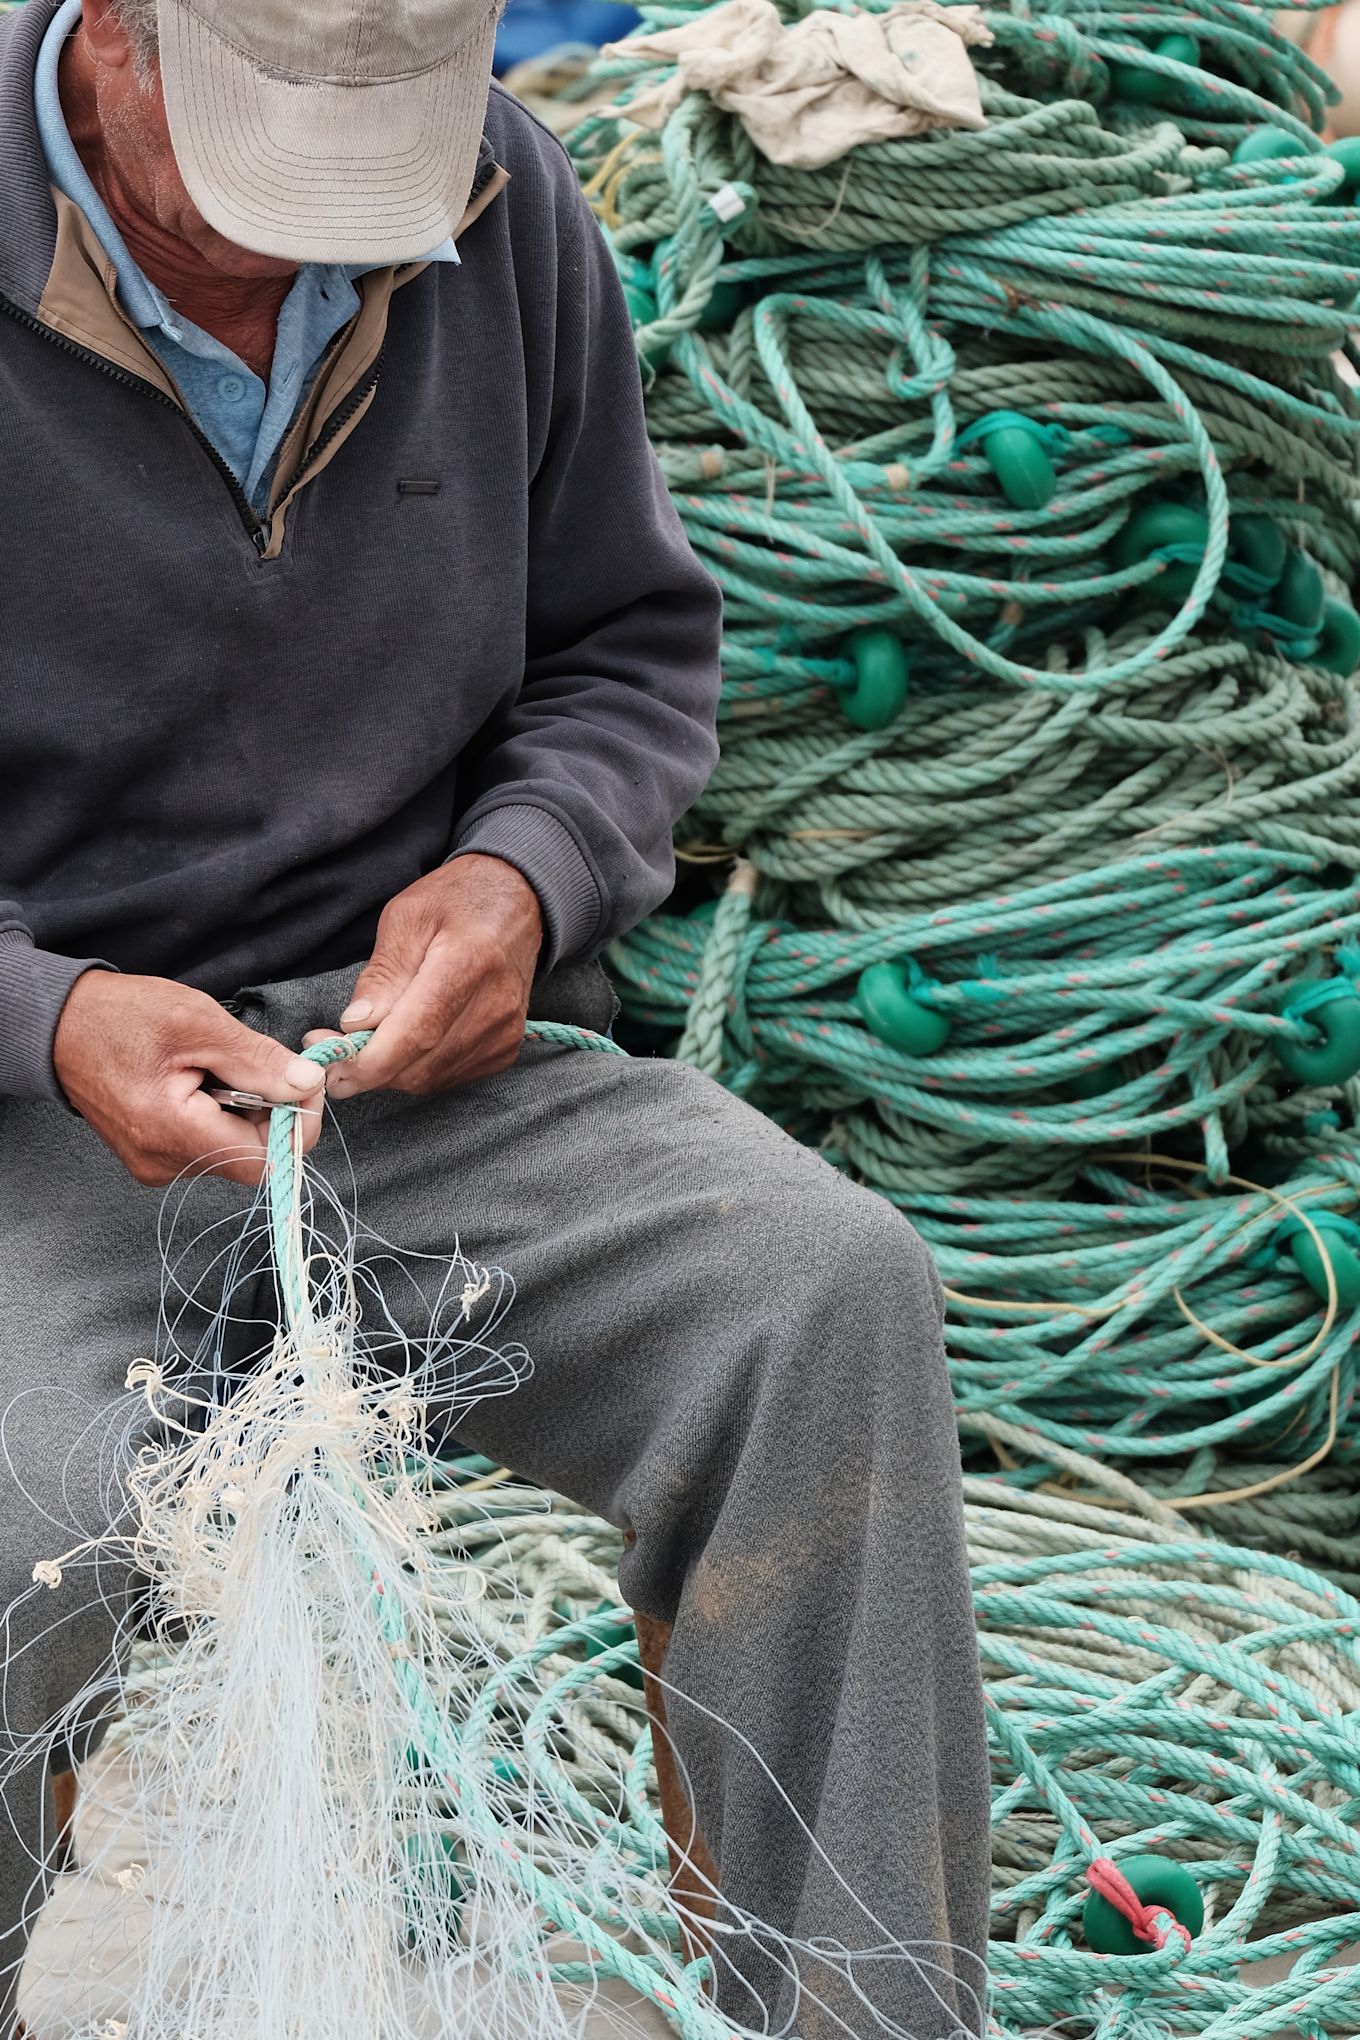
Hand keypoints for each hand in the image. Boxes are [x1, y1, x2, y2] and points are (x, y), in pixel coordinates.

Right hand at [53, 971, 325, 1187]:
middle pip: (250, 1156)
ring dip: (245, 1110)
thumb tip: (308, 1083)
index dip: (296, 1125)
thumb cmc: (120, 1016)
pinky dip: (221, 1113)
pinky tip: (204, 1079)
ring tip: (221, 1066)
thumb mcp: (197, 1023)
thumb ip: (256, 1060)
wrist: (58, 1024)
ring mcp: (155, 1163)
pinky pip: (207, 1143)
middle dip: (272, 1112)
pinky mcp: (153, 1154)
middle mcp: (163, 1162)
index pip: (265, 1161)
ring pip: (231, 1149)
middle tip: (263, 1063)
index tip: (304, 1082)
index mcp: (172, 1133)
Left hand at [309, 857, 543, 1100]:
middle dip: (369, 1068)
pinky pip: (447, 1077)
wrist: (517, 902)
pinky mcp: (505, 1050)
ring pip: (429, 1079)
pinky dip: (416, 1069)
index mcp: (469, 963)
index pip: (418, 1033)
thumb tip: (356, 1025)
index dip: (371, 1062)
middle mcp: (495, 1006)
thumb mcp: (405, 917)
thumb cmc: (457, 900)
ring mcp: (504, 1033)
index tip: (331, 1069)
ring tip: (369, 1039)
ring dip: (390, 1071)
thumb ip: (382, 974)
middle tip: (333, 1049)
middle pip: (420, 1065)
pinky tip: (406, 1041)